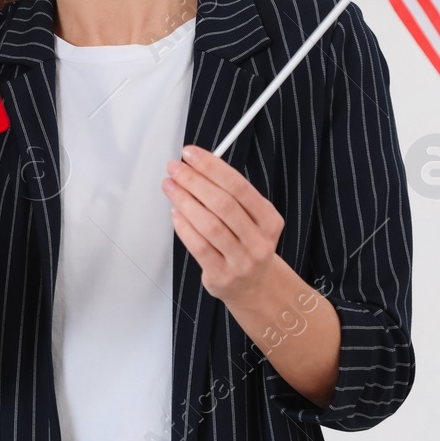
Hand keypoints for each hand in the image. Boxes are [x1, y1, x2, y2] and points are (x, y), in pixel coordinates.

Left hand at [163, 145, 285, 306]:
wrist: (254, 286)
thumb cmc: (246, 244)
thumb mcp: (251, 218)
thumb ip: (229, 194)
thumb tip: (196, 166)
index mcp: (269, 220)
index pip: (239, 186)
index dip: (212, 167)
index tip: (191, 154)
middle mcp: (259, 241)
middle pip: (223, 204)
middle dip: (194, 181)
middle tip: (175, 168)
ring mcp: (241, 261)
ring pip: (210, 225)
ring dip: (184, 201)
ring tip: (170, 186)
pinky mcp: (222, 275)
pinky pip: (199, 246)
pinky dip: (184, 226)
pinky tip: (175, 213)